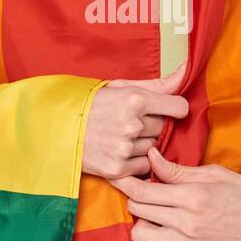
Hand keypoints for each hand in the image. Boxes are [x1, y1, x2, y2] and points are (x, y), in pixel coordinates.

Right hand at [81, 61, 189, 178]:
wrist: (55, 128)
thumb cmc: (90, 104)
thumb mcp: (120, 86)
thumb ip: (157, 83)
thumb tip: (185, 71)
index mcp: (134, 99)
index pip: (178, 107)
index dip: (173, 109)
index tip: (165, 109)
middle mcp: (132, 124)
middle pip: (163, 128)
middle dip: (150, 124)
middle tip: (128, 121)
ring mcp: (124, 148)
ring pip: (153, 147)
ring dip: (142, 143)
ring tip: (119, 135)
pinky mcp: (117, 168)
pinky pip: (144, 166)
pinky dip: (134, 161)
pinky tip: (117, 150)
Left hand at [109, 145, 240, 240]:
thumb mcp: (216, 174)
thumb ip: (179, 170)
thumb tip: (150, 158)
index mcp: (193, 195)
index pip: (143, 190)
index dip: (126, 181)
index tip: (120, 177)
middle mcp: (187, 222)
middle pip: (138, 210)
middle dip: (137, 199)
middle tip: (146, 195)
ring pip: (140, 236)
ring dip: (142, 225)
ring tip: (155, 218)